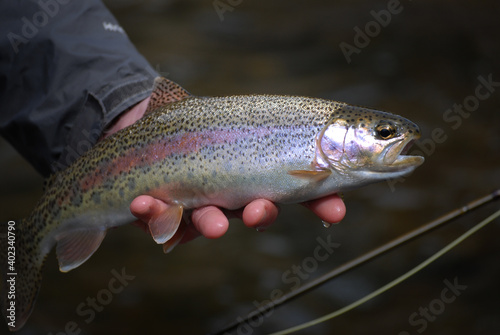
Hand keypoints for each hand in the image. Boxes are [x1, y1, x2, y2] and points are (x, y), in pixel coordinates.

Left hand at [105, 96, 345, 244]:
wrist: (146, 120)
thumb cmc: (202, 126)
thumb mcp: (242, 117)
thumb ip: (277, 127)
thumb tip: (339, 127)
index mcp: (257, 176)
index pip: (297, 189)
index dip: (317, 204)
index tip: (335, 213)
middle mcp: (232, 195)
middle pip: (252, 210)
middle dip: (260, 215)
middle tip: (261, 211)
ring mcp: (196, 204)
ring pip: (208, 220)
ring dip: (210, 223)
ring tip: (213, 224)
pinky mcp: (160, 208)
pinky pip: (156, 216)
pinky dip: (150, 212)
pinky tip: (142, 204)